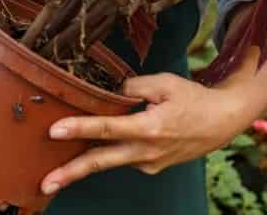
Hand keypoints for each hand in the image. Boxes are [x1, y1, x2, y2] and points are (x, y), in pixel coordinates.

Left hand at [40, 73, 252, 193]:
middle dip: (70, 173)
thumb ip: (131, 86)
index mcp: (150, 128)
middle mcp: (147, 151)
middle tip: (45, 184)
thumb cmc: (193, 99)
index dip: (79, 128)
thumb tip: (105, 90)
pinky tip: (101, 142)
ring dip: (82, 166)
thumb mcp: (163, 83)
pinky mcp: (150, 167)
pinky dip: (109, 151)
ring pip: (109, 161)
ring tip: (55, 175)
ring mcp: (149, 163)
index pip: (106, 128)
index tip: (54, 131)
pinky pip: (123, 156)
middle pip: (101, 161)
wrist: (222, 123)